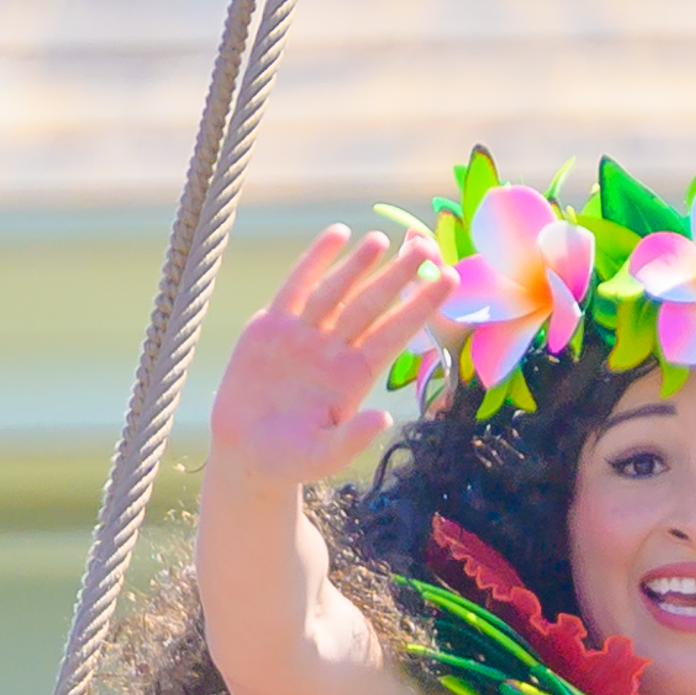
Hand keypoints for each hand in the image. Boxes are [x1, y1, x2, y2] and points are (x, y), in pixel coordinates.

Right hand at [209, 226, 454, 491]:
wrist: (246, 454)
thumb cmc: (289, 461)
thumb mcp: (321, 458)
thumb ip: (352, 440)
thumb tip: (385, 419)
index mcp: (353, 378)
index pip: (394, 334)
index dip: (421, 306)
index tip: (450, 279)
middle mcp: (334, 350)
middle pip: (372, 305)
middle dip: (398, 275)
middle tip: (425, 244)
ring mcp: (303, 335)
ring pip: (338, 291)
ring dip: (360, 263)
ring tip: (383, 237)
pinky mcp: (271, 327)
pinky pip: (297, 286)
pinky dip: (316, 259)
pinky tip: (338, 233)